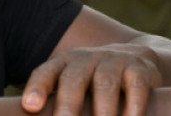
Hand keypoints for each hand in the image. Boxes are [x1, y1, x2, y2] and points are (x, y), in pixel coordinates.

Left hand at [22, 44, 161, 115]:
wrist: (140, 58)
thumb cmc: (95, 81)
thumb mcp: (75, 86)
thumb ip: (58, 102)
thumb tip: (36, 115)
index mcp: (64, 63)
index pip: (45, 73)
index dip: (37, 88)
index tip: (30, 107)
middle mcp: (87, 59)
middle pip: (73, 78)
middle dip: (68, 103)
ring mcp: (114, 61)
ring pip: (104, 84)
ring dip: (102, 111)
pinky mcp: (140, 69)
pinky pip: (136, 86)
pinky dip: (133, 106)